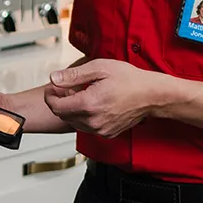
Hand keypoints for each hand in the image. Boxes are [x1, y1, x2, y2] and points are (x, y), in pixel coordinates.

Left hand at [42, 59, 167, 137]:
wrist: (152, 95)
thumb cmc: (130, 80)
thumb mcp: (99, 68)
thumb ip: (73, 75)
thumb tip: (54, 78)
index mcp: (88, 104)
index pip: (56, 106)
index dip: (50, 95)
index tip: (53, 87)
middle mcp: (93, 121)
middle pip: (63, 115)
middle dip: (59, 101)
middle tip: (66, 88)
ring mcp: (101, 129)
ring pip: (73, 122)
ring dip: (71, 109)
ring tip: (79, 94)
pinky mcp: (107, 133)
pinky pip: (86, 127)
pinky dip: (83, 116)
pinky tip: (91, 103)